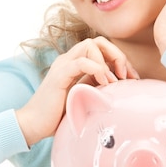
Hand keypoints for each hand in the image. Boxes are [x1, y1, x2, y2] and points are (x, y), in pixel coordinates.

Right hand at [16, 37, 138, 145]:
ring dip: (109, 60)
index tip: (132, 78)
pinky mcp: (59, 75)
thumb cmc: (58, 115)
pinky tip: (105, 83)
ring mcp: (63, 65)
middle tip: (127, 76)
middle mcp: (69, 60)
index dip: (120, 59)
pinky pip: (82, 62)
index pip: (102, 47)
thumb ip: (97, 87)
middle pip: (98, 41)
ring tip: (116, 81)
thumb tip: (121, 86)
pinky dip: (98, 69)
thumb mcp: (85, 97)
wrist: (33, 125)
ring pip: (90, 44)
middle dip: (117, 55)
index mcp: (75, 63)